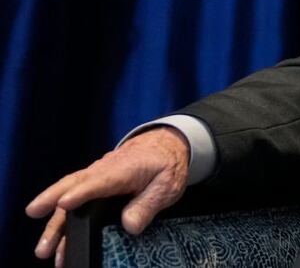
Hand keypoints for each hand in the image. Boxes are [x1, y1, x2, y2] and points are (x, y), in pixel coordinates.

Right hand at [26, 127, 190, 266]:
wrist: (165, 144)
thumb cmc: (166, 164)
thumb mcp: (167, 184)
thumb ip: (148, 203)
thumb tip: (129, 225)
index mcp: (124, 169)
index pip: (101, 181)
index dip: (82, 193)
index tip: (64, 204)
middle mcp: (103, 171)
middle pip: (73, 186)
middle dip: (52, 205)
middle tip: (38, 225)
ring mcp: (95, 176)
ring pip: (68, 196)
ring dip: (55, 223)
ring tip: (44, 249)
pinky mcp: (92, 183)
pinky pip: (72, 198)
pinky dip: (60, 217)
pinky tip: (55, 238)